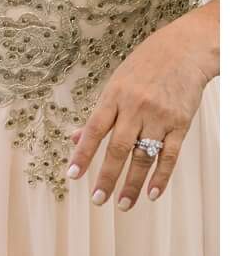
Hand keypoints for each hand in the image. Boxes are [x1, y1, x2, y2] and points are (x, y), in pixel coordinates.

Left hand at [68, 13, 217, 205]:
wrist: (184, 51)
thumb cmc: (145, 67)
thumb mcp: (114, 83)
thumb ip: (99, 113)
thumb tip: (75, 137)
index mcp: (113, 97)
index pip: (93, 130)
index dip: (82, 154)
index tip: (72, 175)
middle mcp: (135, 108)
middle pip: (118, 148)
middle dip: (106, 176)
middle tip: (96, 199)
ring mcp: (159, 117)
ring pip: (144, 156)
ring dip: (132, 183)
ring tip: (123, 204)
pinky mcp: (181, 124)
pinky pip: (170, 155)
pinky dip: (161, 176)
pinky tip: (152, 193)